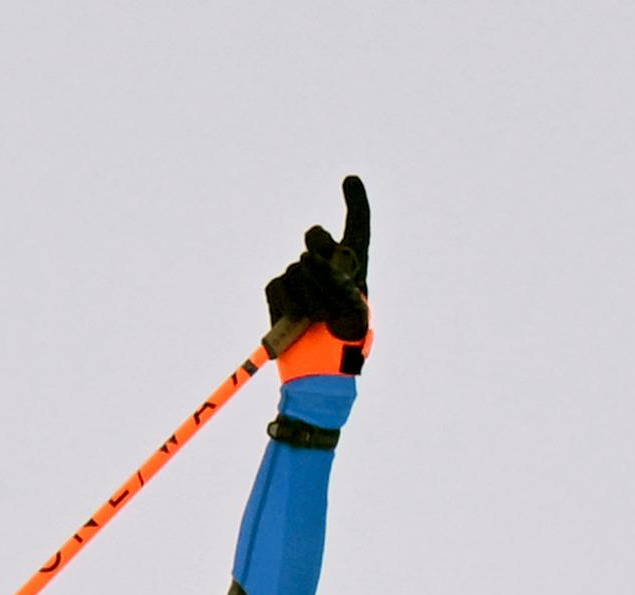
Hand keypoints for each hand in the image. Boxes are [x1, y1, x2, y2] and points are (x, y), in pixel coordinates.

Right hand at [265, 175, 369, 342]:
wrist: (318, 374)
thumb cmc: (343, 347)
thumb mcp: (355, 312)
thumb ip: (338, 283)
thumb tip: (306, 263)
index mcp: (354, 269)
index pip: (356, 228)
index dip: (355, 203)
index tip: (350, 180)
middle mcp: (326, 268)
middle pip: (318, 239)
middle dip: (325, 263)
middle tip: (335, 299)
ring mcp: (299, 279)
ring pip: (299, 267)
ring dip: (312, 296)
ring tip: (319, 321)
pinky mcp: (278, 294)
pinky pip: (279, 285)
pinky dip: (289, 304)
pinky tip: (298, 322)